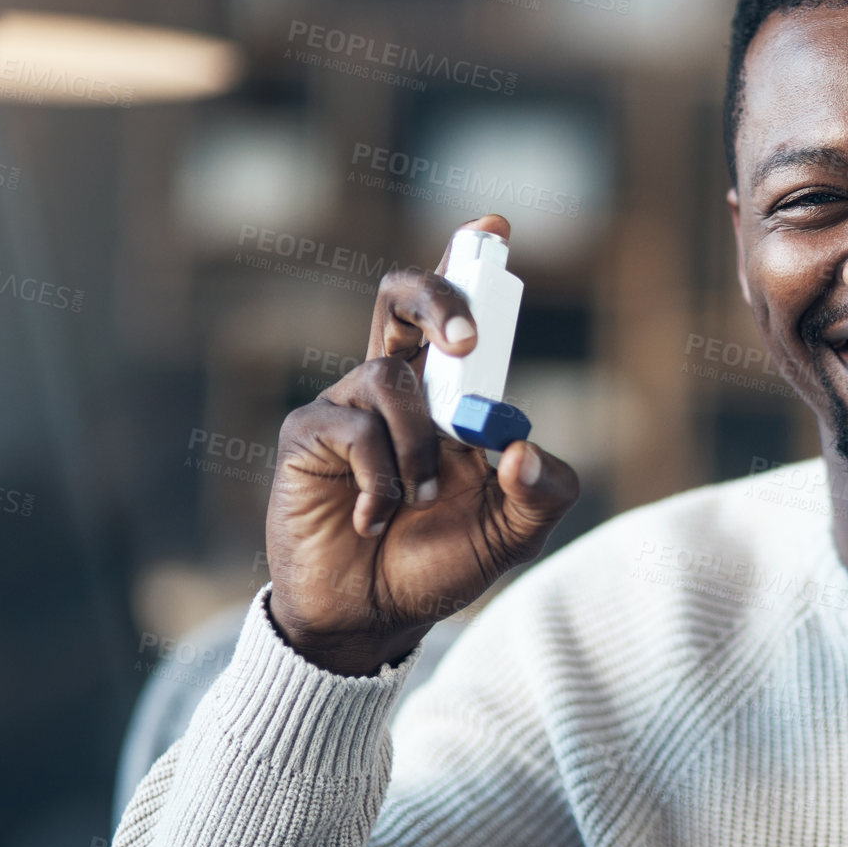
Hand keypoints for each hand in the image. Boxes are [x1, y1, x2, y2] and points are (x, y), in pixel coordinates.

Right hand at [264, 215, 578, 674]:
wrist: (370, 620)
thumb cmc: (439, 563)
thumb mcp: (511, 535)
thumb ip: (539, 493)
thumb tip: (522, 447)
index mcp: (451, 395)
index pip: (459, 314)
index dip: (468, 263)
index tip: (492, 226)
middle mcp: (399, 387)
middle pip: (404, 300)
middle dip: (439, 297)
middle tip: (467, 340)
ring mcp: (349, 405)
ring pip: (392, 376)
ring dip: (418, 447)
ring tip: (420, 501)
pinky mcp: (309, 436)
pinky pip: (354, 427)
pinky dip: (380, 478)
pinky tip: (376, 519)